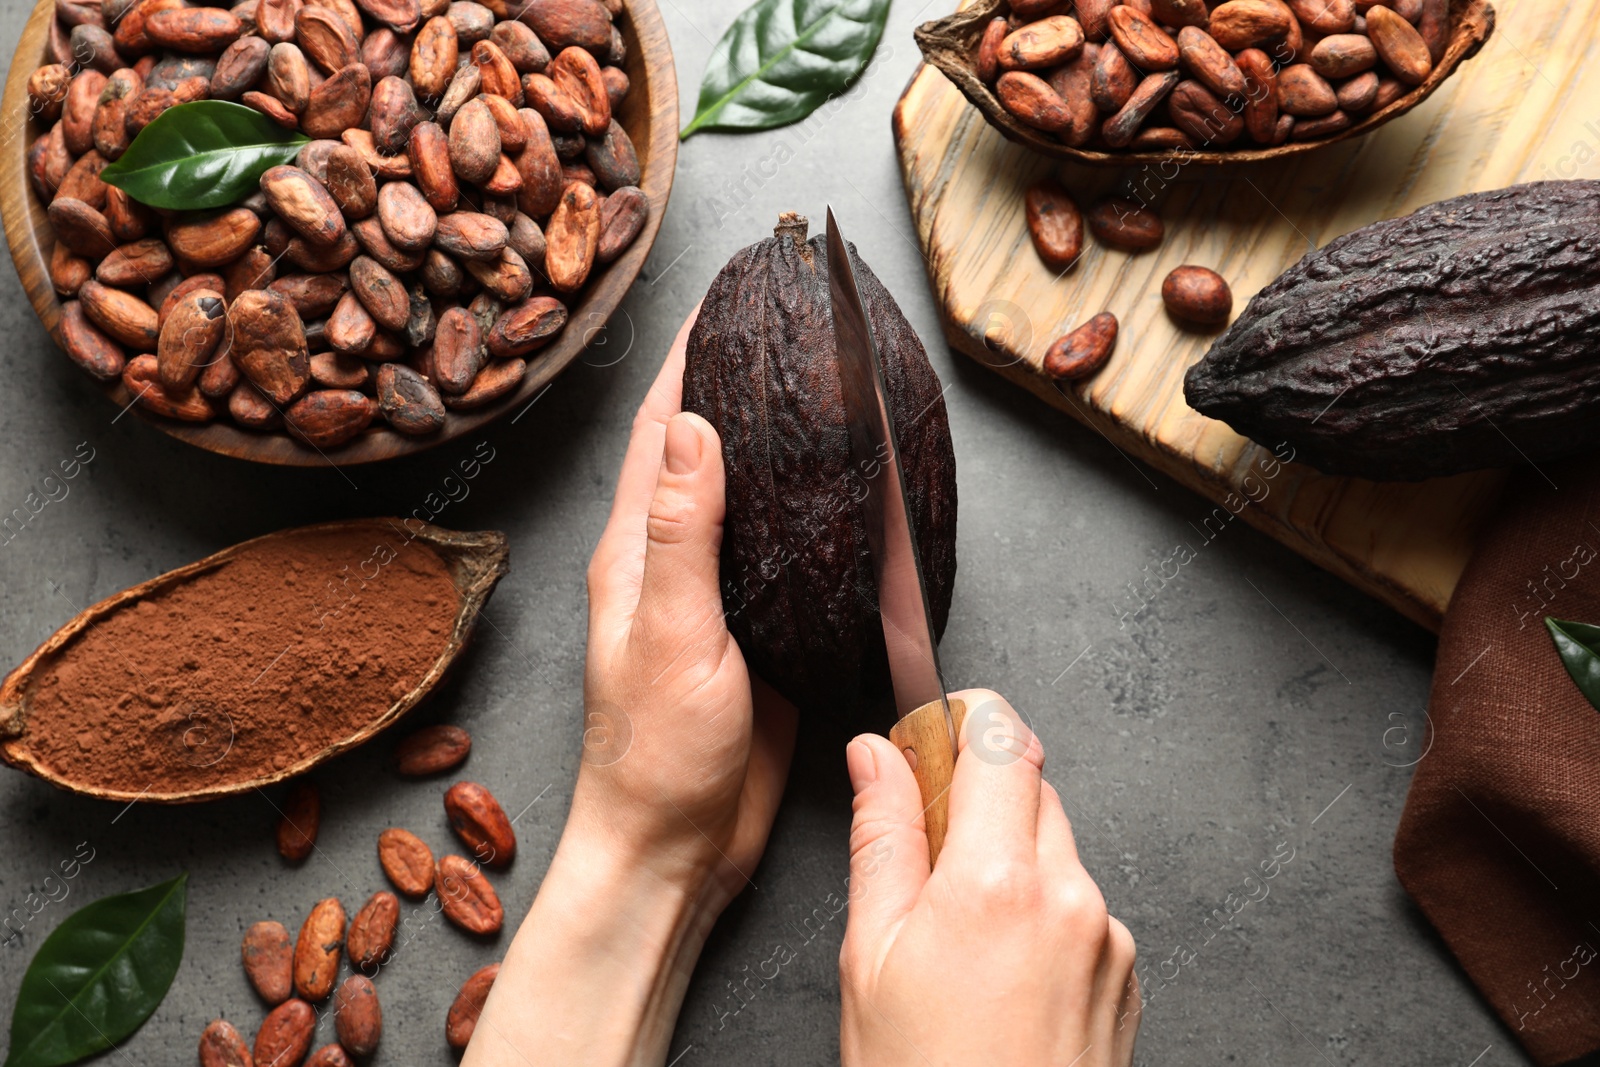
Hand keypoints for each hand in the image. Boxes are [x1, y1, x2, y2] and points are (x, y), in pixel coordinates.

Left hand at [574, 305, 798, 905]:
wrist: (676, 845)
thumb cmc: (655, 754)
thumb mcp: (668, 634)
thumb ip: (684, 532)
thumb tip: (695, 421)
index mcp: (636, 547)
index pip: (663, 425)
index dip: (691, 351)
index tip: (732, 292)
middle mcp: (672, 558)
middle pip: (706, 443)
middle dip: (739, 375)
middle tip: (789, 318)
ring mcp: (717, 593)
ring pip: (750, 493)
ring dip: (776, 436)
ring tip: (823, 382)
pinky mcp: (759, 629)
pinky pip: (785, 551)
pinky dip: (807, 508)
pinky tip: (842, 490)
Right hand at [839, 690, 1138, 1066]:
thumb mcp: (870, 958)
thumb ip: (881, 839)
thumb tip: (874, 757)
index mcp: (999, 882)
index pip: (1002, 740)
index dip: (963, 716)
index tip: (929, 728)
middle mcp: (1071, 898)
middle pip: (1031, 788)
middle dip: (976, 794)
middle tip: (920, 843)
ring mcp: (1109, 939)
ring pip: (1057, 846)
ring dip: (1008, 853)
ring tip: (954, 931)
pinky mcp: (1127, 974)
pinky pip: (1081, 903)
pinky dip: (1040, 906)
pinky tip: (996, 968)